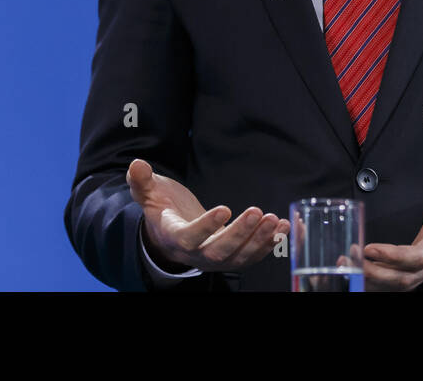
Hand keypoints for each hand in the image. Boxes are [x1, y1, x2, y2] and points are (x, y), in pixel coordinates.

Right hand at [127, 158, 288, 272]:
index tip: (224, 209)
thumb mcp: (149, 194)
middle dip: (241, 234)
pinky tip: (286, 228)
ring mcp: (217, 258)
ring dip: (260, 240)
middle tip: (258, 212)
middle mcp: (197, 253)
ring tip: (276, 220)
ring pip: (240, 258)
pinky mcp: (234, 256)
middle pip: (219, 252)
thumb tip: (136, 164)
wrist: (172, 234)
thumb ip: (142, 182)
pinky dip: (271, 243)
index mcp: (176, 237)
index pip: (190, 237)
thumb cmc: (162, 210)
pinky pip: (255, 255)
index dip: (206, 226)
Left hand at [363, 158, 422, 290]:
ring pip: (397, 284)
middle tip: (350, 256)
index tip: (371, 248)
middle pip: (405, 278)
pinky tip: (354, 268)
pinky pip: (393, 281)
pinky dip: (373, 280)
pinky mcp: (415, 268)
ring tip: (346, 263)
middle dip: (375, 272)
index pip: (422, 257)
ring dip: (370, 278)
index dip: (396, 257)